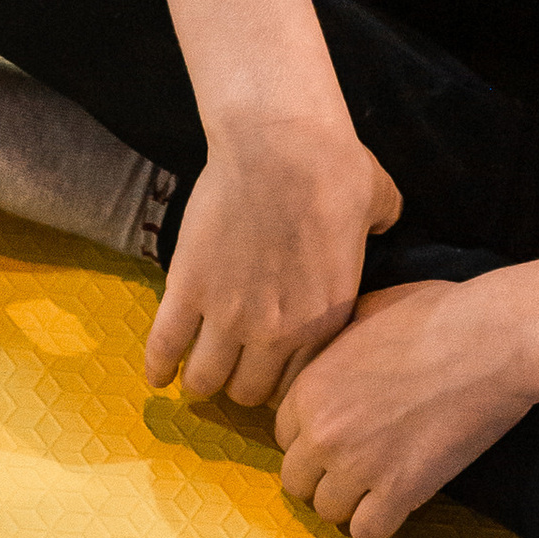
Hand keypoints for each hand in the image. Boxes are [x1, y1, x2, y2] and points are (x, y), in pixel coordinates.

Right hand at [147, 115, 402, 409]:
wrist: (282, 145)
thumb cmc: (334, 169)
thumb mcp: (378, 206)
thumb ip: (380, 226)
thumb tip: (383, 222)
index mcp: (325, 319)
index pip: (298, 384)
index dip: (282, 384)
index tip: (271, 374)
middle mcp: (275, 332)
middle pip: (248, 392)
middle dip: (240, 386)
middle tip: (232, 371)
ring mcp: (227, 315)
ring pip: (205, 379)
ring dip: (199, 381)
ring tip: (194, 374)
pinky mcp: (188, 291)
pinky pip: (165, 345)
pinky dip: (157, 365)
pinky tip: (155, 376)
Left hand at [270, 275, 538, 537]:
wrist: (497, 338)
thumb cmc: (441, 315)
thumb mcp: (368, 312)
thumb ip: (335, 344)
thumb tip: (327, 355)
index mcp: (308, 389)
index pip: (283, 437)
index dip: (313, 438)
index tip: (344, 434)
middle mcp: (323, 432)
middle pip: (297, 482)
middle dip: (324, 475)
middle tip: (361, 464)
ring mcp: (358, 465)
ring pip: (329, 511)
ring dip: (352, 502)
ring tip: (381, 483)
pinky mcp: (400, 490)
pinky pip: (368, 532)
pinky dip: (380, 524)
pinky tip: (398, 503)